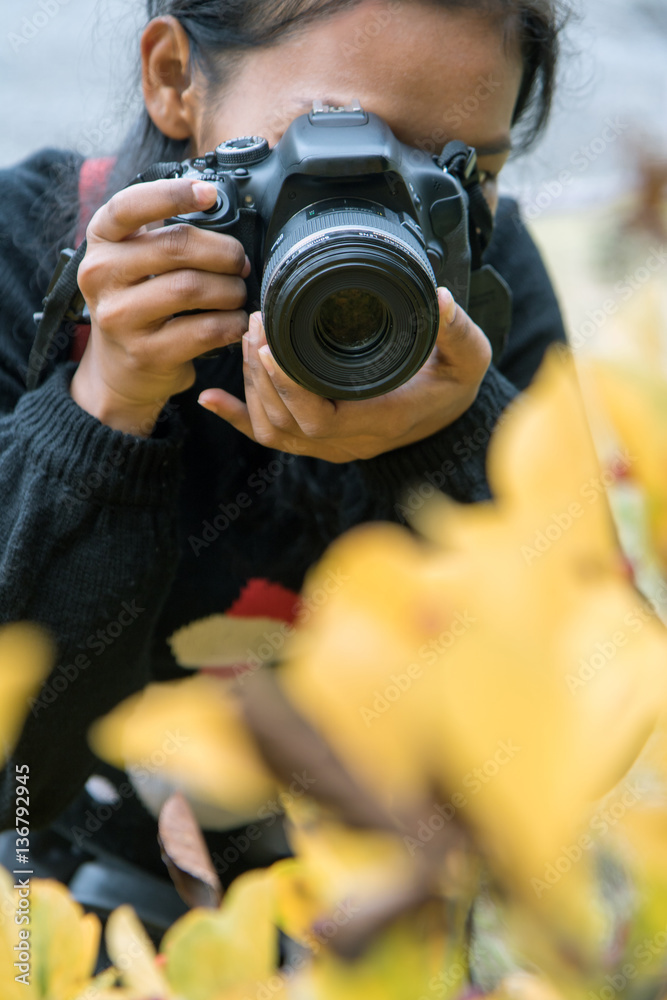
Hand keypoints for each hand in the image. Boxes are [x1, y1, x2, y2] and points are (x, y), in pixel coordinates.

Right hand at [71, 178, 249, 435]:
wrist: (121, 367)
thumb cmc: (139, 301)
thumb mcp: (135, 259)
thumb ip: (163, 231)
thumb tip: (218, 205)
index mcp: (101, 240)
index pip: (130, 205)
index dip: (174, 194)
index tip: (210, 194)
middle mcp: (101, 275)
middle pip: (176, 246)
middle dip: (223, 252)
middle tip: (240, 262)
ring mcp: (120, 317)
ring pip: (192, 288)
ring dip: (231, 289)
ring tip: (238, 294)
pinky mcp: (146, 352)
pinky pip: (204, 329)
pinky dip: (232, 323)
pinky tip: (236, 321)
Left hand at [198, 288, 491, 462]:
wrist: (448, 419)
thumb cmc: (454, 387)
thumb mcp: (468, 357)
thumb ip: (455, 329)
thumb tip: (438, 297)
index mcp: (380, 420)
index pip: (320, 417)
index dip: (288, 386)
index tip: (269, 343)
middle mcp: (349, 441)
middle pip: (286, 422)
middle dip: (262, 374)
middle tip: (255, 323)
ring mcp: (329, 444)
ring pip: (273, 429)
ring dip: (252, 387)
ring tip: (248, 338)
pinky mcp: (317, 439)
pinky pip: (269, 437)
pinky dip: (236, 419)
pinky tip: (210, 399)